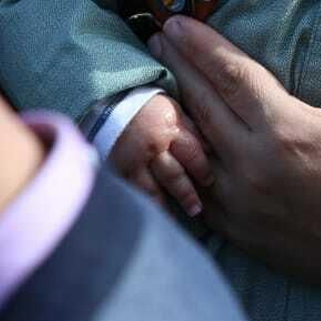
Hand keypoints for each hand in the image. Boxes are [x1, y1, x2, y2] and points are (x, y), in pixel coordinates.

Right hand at [107, 93, 212, 217]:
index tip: (209, 181)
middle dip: (186, 194)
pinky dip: (141, 203)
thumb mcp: (173, 109)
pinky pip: (130, 191)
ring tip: (175, 219)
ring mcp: (132, 161)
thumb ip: (191, 130)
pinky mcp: (116, 170)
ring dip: (164, 207)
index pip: (192, 154)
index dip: (202, 170)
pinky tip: (149, 214)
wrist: (108, 100)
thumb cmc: (148, 105)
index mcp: (169, 129)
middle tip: (196, 209)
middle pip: (173, 176)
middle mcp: (151, 147)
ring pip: (151, 190)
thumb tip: (212, 151)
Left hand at [148, 0, 320, 309]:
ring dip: (176, 111)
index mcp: (286, 130)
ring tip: (162, 82)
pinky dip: (185, 160)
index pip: (230, 75)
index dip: (201, 45)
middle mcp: (252, 166)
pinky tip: (178, 141)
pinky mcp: (238, 231)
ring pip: (193, 147)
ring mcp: (240, 203)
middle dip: (180, 67)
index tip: (175, 21)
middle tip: (159, 39)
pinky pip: (197, 188)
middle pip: (202, 104)